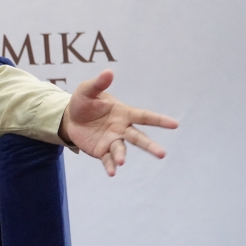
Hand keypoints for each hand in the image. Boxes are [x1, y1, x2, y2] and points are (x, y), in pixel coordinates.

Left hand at [59, 69, 178, 175]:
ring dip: (121, 156)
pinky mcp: (101, 151)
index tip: (176, 125)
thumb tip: (109, 72)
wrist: (69, 118)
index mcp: (123, 113)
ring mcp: (112, 141)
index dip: (159, 120)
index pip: (144, 116)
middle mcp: (121, 129)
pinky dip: (110, 166)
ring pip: (121, 149)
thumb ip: (99, 84)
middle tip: (162, 154)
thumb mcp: (87, 90)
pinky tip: (112, 173)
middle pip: (138, 138)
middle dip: (150, 146)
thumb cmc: (83, 102)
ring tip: (121, 162)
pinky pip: (107, 160)